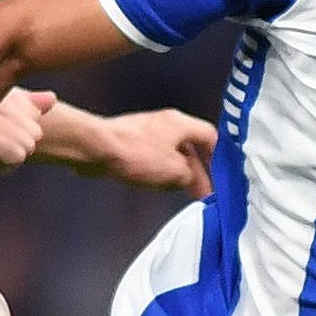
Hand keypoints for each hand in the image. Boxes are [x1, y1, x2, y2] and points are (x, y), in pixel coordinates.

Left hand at [43, 106, 215, 195]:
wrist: (96, 148)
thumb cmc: (137, 155)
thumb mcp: (174, 171)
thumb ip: (190, 176)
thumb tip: (190, 179)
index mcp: (181, 123)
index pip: (210, 136)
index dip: (219, 158)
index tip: (220, 176)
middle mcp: (165, 123)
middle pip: (190, 146)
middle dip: (196, 171)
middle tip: (201, 192)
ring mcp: (146, 131)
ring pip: (170, 153)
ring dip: (176, 172)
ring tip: (177, 191)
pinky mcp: (129, 141)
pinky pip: (152, 156)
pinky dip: (158, 170)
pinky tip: (154, 184)